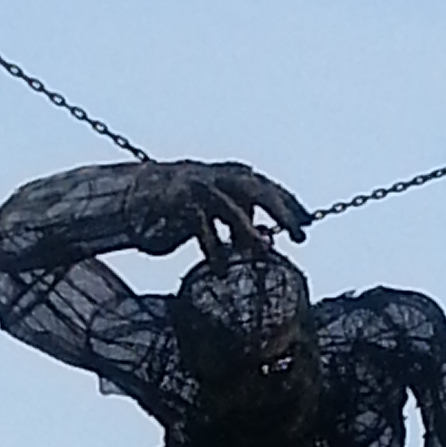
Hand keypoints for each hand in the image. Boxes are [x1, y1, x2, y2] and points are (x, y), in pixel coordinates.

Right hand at [134, 158, 309, 258]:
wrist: (137, 200)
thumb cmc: (182, 208)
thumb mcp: (218, 211)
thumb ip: (242, 220)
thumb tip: (268, 240)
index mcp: (231, 175)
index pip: (267, 186)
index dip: (289, 203)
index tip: (308, 221)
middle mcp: (218, 178)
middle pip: (257, 191)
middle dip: (281, 212)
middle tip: (300, 235)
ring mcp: (199, 190)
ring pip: (231, 209)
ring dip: (248, 233)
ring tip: (264, 253)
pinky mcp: (180, 207)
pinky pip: (201, 230)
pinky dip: (212, 251)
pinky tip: (220, 271)